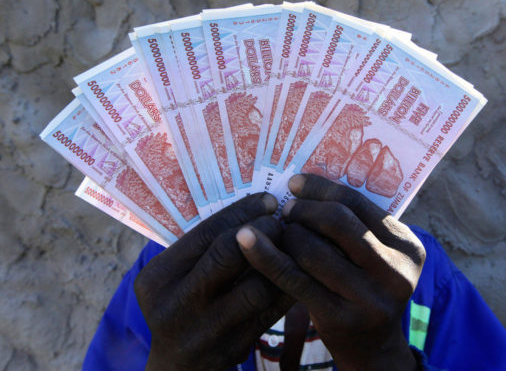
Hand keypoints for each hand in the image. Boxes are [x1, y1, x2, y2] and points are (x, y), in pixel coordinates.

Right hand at [134, 193, 294, 370]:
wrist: (177, 366)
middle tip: (282, 221)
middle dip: (263, 232)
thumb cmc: (181, 304)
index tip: (268, 201)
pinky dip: (287, 287)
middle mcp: (176, 305)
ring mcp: (204, 331)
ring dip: (280, 261)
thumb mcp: (175, 277)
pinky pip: (270, 312)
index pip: (206, 233)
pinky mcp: (232, 348)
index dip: (242, 212)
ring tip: (293, 244)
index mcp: (157, 279)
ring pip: (256, 287)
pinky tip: (298, 271)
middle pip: (228, 255)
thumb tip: (253, 207)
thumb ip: (202, 249)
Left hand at [236, 174, 425, 370]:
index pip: (358, 203)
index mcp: (407, 246)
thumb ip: (354, 225)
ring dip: (287, 234)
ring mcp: (369, 298)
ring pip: (313, 249)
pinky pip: (294, 278)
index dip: (321, 188)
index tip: (294, 183)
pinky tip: (246, 242)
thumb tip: (302, 185)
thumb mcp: (374, 256)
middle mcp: (395, 271)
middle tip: (285, 211)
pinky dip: (266, 256)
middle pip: (337, 221)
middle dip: (304, 210)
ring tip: (278, 232)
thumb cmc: (364, 288)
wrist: (372, 347)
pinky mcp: (340, 318)